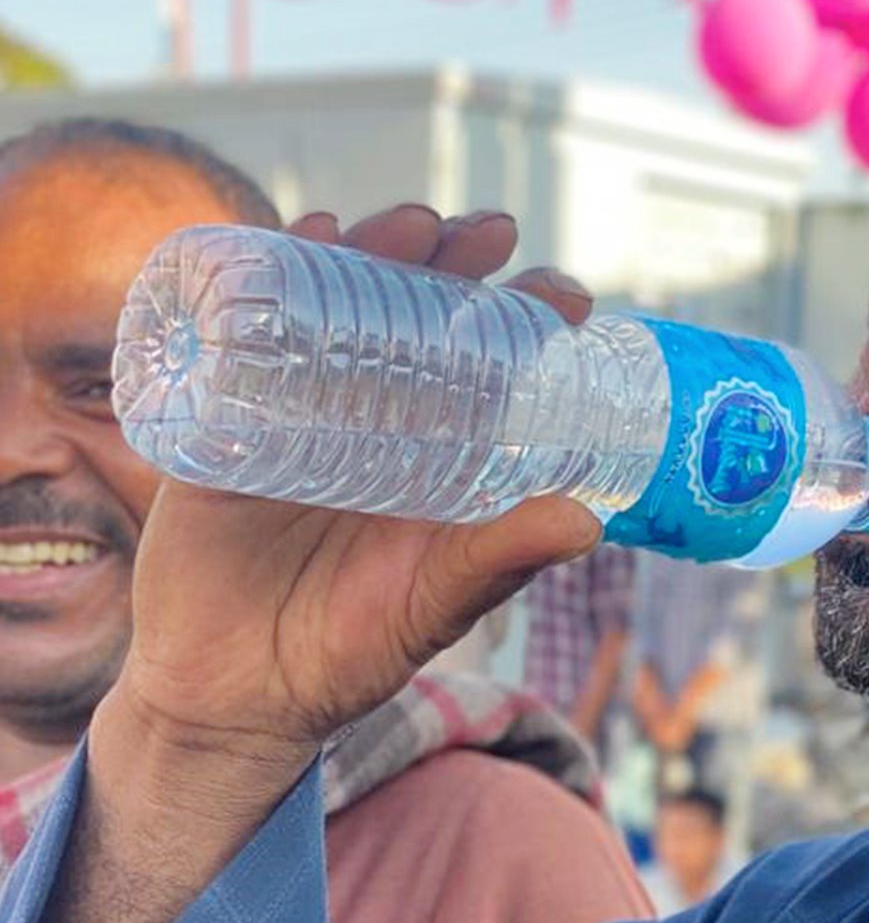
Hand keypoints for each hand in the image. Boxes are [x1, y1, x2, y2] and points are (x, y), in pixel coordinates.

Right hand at [104, 206, 602, 796]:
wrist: (227, 693)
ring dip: (374, 250)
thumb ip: (497, 566)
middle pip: (420, 314)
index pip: (494, 367)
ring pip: (339, 305)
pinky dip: (270, 275)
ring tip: (410, 229)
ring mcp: (300, 407)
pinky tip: (300, 238)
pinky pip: (247, 331)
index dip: (529, 321)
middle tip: (488, 237)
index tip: (564, 295)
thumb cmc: (344, 653)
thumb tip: (588, 522)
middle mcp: (378, 418)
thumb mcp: (430, 609)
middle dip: (456, 263)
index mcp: (442, 456)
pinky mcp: (226, 412)